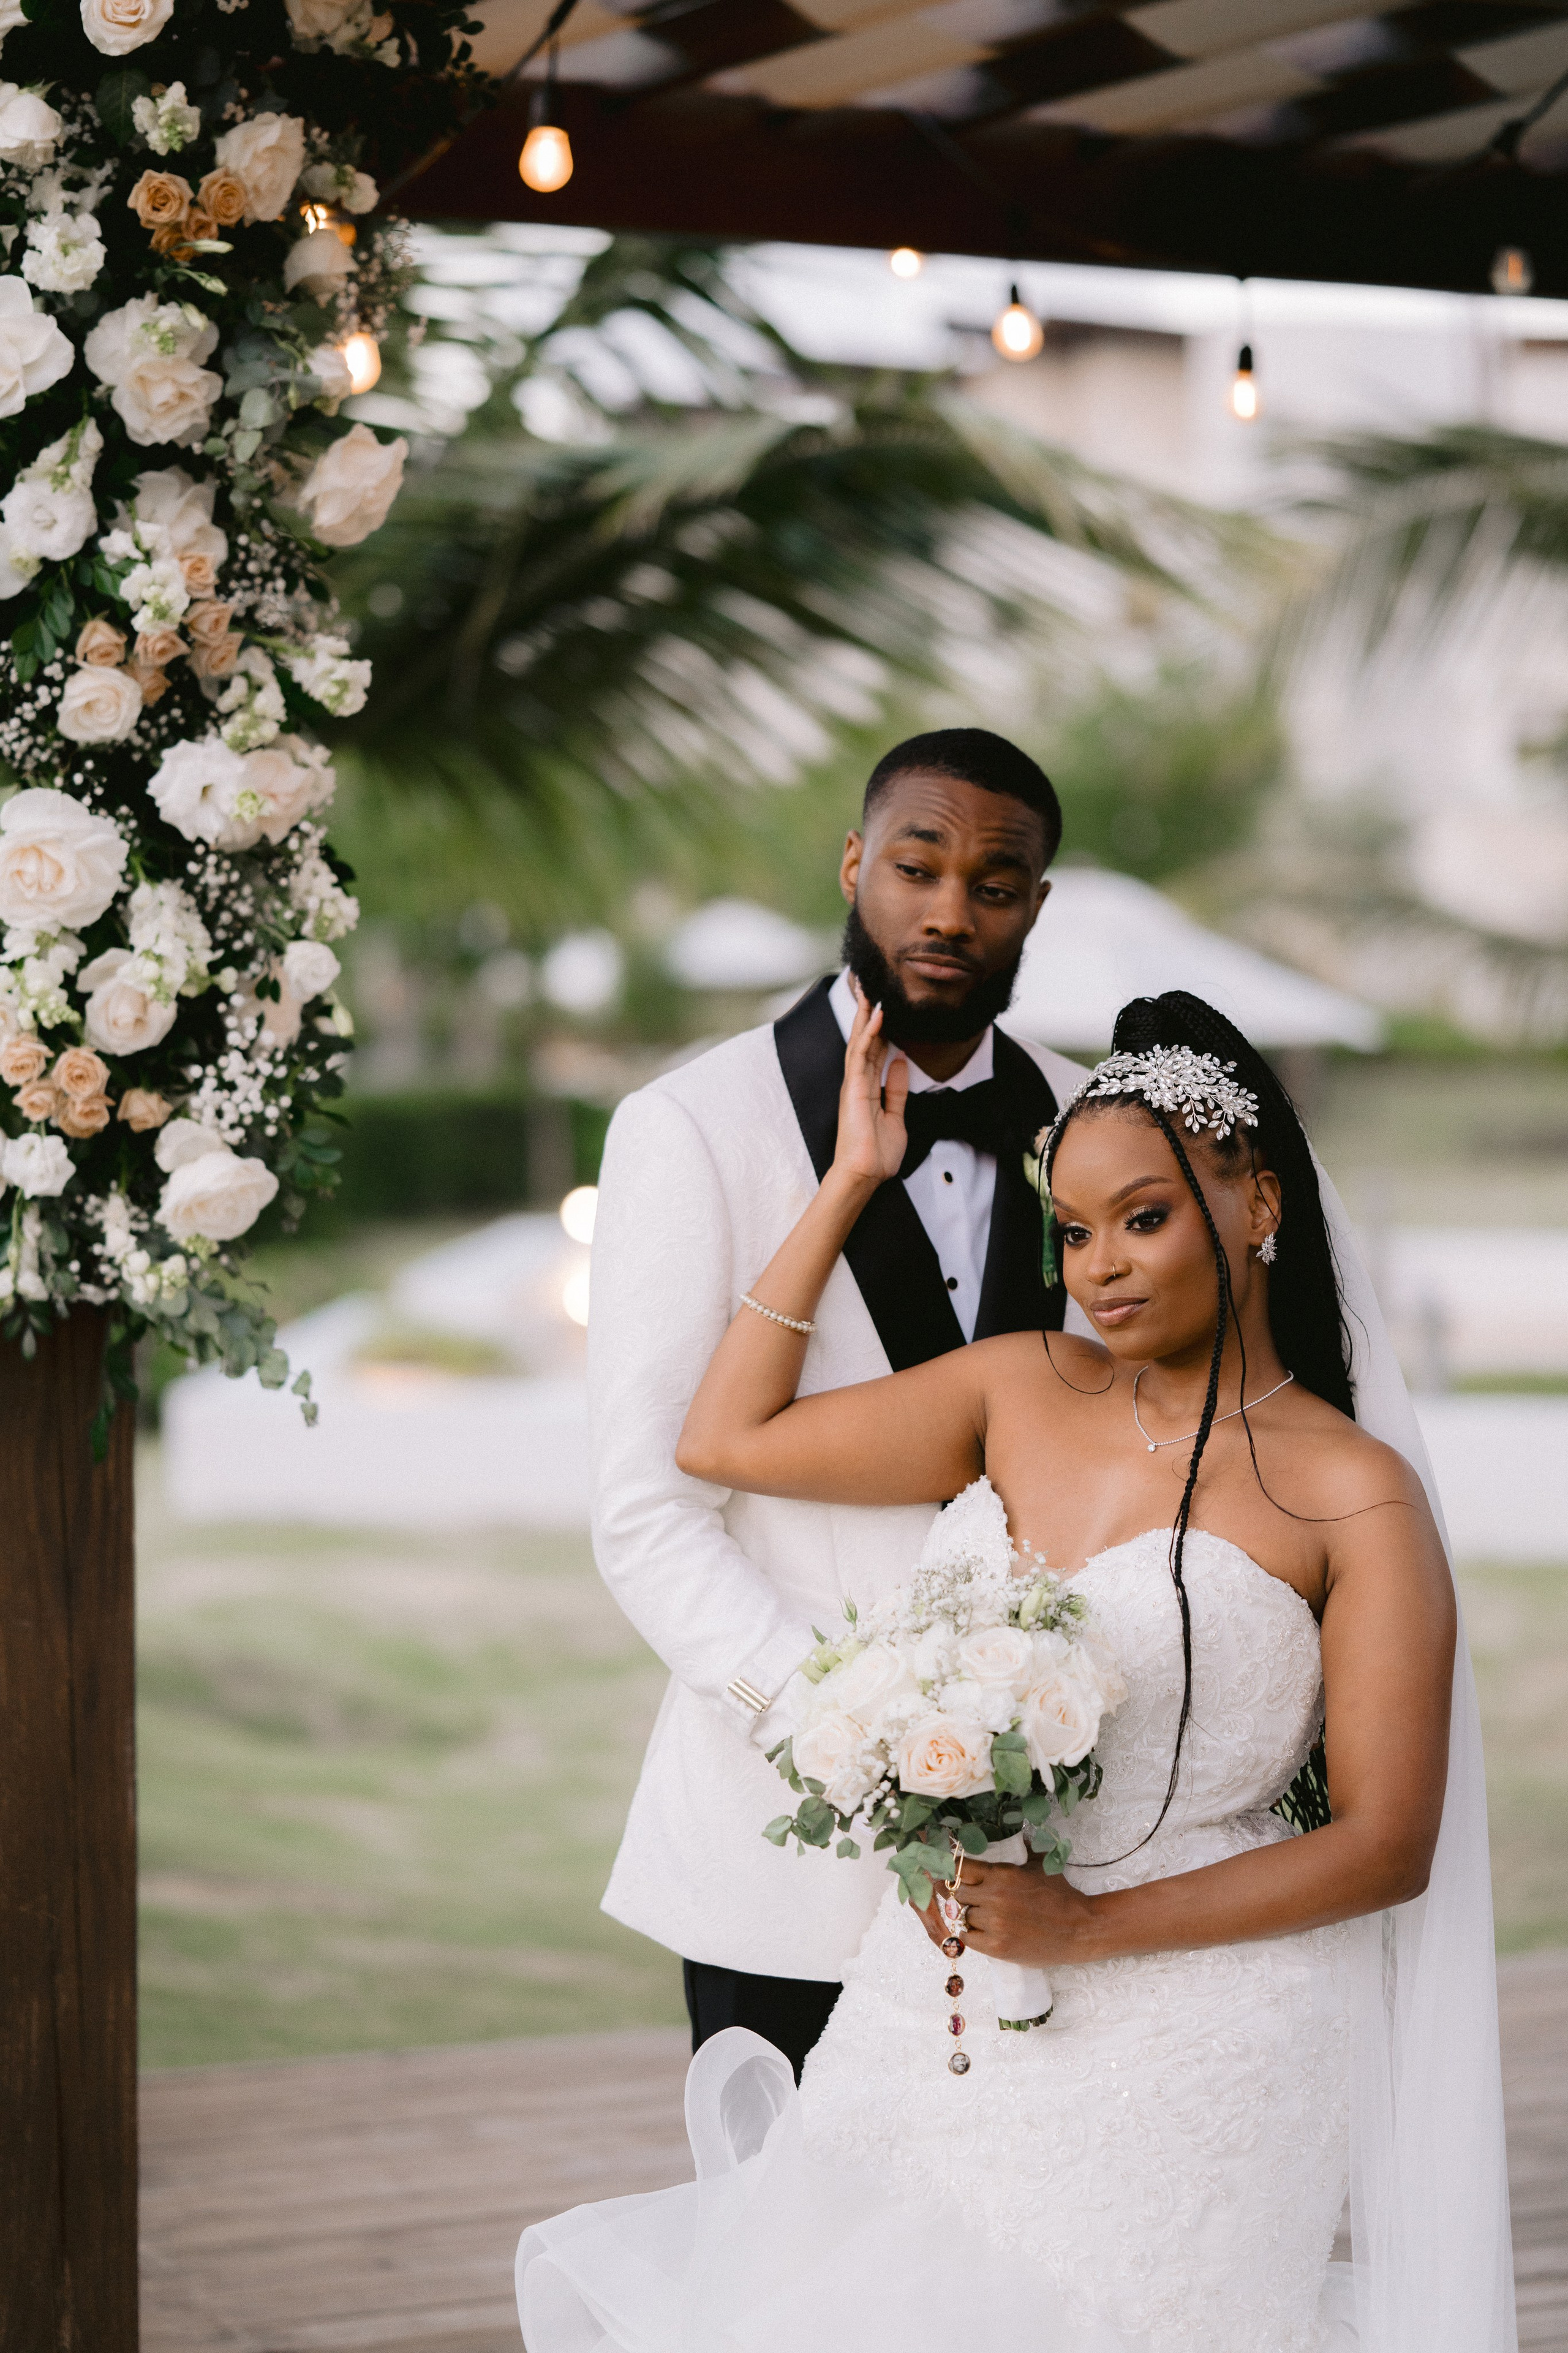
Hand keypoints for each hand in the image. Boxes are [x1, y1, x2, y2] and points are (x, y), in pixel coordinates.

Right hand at [832, 984, 909, 1189]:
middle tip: (870, 985)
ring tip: (871, 989)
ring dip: (865, 1015)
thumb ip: (897, 1089)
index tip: (884, 1005)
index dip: (878, 1026)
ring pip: (858, 1041)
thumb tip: (902, 1061)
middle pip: (862, 1039)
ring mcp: (853, 1083)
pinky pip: (861, 1056)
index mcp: (867, 1087)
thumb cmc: (877, 1153)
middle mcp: (857, 1081)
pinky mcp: (853, 1089)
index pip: (873, 1049)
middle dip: (866, 1012)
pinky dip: (869, 1034)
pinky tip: (877, 1017)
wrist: (865, 1174)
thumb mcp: (896, 1117)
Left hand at [915, 1856, 1099, 1966]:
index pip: (959, 1868)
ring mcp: (995, 1923)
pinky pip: (967, 1938)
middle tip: (966, 1898)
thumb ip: (1024, 1849)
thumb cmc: (1060, 1896)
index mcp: (1002, 1874)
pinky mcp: (997, 1947)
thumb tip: (1020, 1833)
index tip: (943, 1872)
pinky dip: (971, 1934)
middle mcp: (994, 1896)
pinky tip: (983, 1931)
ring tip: (984, 1916)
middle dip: (959, 1895)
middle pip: (956, 1893)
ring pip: (962, 1916)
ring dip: (969, 1916)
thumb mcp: (1040, 1866)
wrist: (1079, 1929)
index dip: (948, 1870)